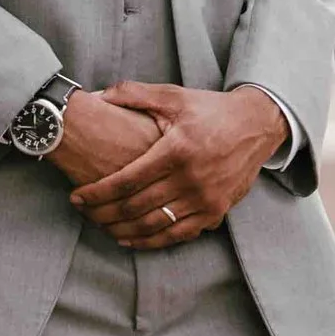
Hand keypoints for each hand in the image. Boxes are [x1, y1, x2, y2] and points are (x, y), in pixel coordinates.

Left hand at [71, 84, 288, 249]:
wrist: (257, 125)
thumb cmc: (211, 110)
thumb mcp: (173, 96)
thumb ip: (133, 94)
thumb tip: (96, 95)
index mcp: (177, 150)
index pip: (127, 181)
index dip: (97, 193)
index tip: (77, 198)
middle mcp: (192, 179)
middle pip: (136, 208)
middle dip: (103, 214)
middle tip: (83, 213)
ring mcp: (205, 199)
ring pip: (155, 226)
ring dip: (123, 231)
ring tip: (101, 227)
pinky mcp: (216, 212)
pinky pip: (178, 235)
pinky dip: (151, 241)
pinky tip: (130, 238)